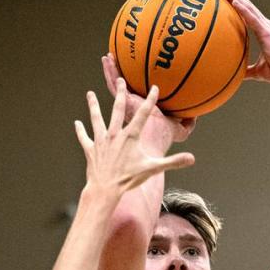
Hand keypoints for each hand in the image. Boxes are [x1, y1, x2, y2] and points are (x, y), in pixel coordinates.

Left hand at [76, 80, 194, 197]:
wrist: (105, 189)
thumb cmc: (129, 179)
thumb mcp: (152, 169)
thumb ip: (173, 162)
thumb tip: (192, 159)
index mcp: (130, 136)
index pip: (143, 114)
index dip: (150, 100)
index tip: (154, 88)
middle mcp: (114, 134)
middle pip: (117, 109)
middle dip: (119, 93)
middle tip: (120, 80)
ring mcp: (101, 141)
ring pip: (96, 118)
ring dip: (93, 105)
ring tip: (90, 94)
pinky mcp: (90, 149)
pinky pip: (84, 137)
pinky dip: (80, 130)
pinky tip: (77, 123)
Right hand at [101, 54, 195, 142]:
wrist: (155, 139)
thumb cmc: (164, 139)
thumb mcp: (179, 130)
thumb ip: (187, 124)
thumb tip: (196, 115)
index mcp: (141, 114)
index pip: (136, 99)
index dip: (134, 91)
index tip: (132, 81)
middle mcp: (131, 109)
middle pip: (123, 90)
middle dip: (118, 78)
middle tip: (114, 64)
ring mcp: (125, 105)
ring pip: (115, 85)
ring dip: (111, 70)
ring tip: (106, 57)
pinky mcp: (122, 101)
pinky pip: (114, 84)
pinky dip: (110, 72)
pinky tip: (107, 60)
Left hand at [218, 0, 269, 87]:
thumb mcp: (258, 71)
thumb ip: (248, 70)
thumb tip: (237, 75)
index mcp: (264, 31)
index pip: (248, 14)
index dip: (237, 4)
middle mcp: (265, 25)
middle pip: (246, 6)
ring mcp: (266, 27)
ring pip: (248, 7)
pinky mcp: (266, 32)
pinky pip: (252, 18)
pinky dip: (243, 9)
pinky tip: (234, 1)